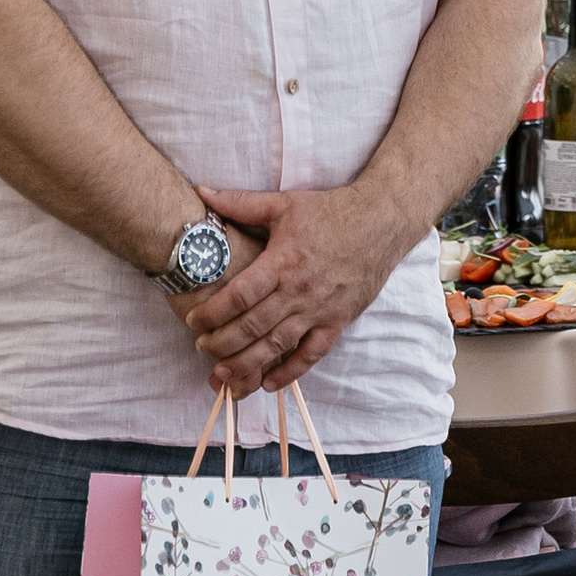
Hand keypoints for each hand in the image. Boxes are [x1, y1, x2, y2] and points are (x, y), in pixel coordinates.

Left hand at [179, 181, 413, 395]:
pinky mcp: (338, 321)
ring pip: (278, 346)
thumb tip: (200, 192)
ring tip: (222, 375)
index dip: (213, 311)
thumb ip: (240, 203)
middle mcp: (300, 290)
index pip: (240, 295)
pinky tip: (268, 383)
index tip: (193, 320)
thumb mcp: (284, 203)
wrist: (382, 221)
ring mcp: (320, 309)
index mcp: (283, 261)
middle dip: (222, 342)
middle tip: (201, 349)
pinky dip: (290, 372)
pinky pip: (312, 354)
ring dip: (247, 364)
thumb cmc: (331, 212)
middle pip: (254, 326)